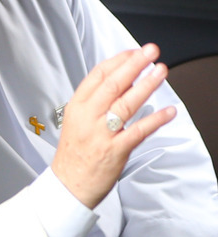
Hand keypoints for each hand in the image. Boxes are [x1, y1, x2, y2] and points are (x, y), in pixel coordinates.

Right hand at [51, 43, 175, 208]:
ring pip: (126, 104)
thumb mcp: (75, 121)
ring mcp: (101, 134)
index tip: (133, 52)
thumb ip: (94, 103)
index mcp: (76, 107)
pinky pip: (138, 132)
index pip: (97, 76)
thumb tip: (121, 83)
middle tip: (150, 52)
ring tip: (160, 72)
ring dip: (146, 85)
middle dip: (134, 65)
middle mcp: (87, 117)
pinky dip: (155, 120)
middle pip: (113, 85)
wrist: (68, 184)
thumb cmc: (73, 154)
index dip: (117, 61)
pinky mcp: (115, 151)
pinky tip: (168, 111)